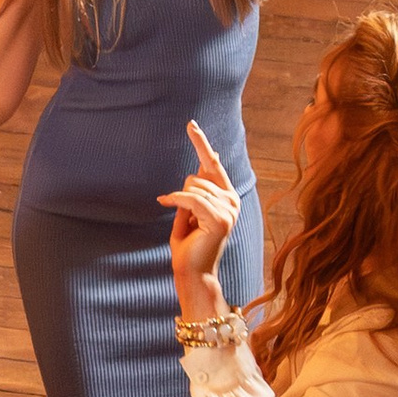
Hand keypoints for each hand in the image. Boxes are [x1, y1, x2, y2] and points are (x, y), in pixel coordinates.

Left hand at [162, 117, 240, 302]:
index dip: (201, 143)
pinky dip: (176, 200)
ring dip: (181, 202)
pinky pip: (191, 198)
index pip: (212, 164)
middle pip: (197, 176)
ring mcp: (230, 210)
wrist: (192, 271)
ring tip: (188, 224)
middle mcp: (233, 201)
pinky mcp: (221, 219)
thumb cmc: (188, 244)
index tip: (190, 124)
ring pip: (193, 187)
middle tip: (187, 219)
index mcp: (227, 197)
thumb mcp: (188, 212)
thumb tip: (197, 169)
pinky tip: (164, 202)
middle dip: (183, 193)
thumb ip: (194, 192)